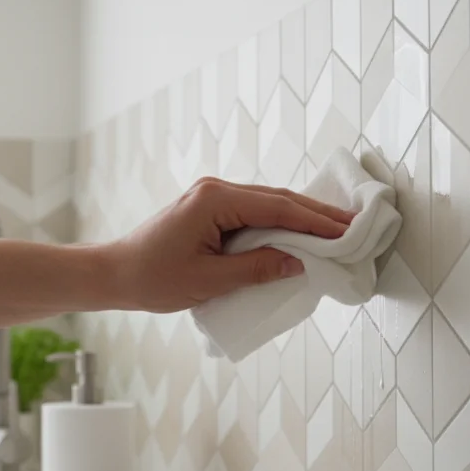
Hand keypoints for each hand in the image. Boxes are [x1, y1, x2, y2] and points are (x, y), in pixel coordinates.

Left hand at [98, 177, 355, 312]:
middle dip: (316, 213)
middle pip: (278, 198)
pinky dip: (280, 222)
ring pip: (268, 203)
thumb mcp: (209, 280)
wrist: (115, 273)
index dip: (316, 220)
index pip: (278, 207)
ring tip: (336, 230)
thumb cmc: (153, 278)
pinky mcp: (209, 208)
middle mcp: (215, 190)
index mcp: (215, 200)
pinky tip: (299, 233)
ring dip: (301, 216)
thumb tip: (297, 263)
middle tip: (354, 225)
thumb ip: (256, 269)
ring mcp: (211, 196)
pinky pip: (254, 211)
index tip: (347, 230)